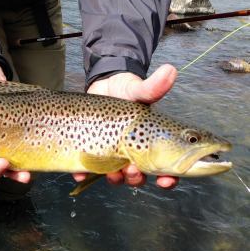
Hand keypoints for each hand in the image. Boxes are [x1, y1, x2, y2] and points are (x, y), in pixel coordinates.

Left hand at [74, 64, 178, 188]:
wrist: (101, 86)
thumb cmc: (126, 89)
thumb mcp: (138, 89)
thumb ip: (152, 87)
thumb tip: (170, 70)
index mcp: (153, 143)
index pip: (168, 168)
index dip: (170, 178)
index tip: (167, 180)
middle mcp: (135, 153)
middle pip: (140, 176)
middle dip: (137, 178)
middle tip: (133, 170)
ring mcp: (113, 154)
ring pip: (117, 177)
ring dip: (116, 179)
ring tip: (113, 173)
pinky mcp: (93, 152)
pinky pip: (89, 170)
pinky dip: (84, 174)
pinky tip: (80, 174)